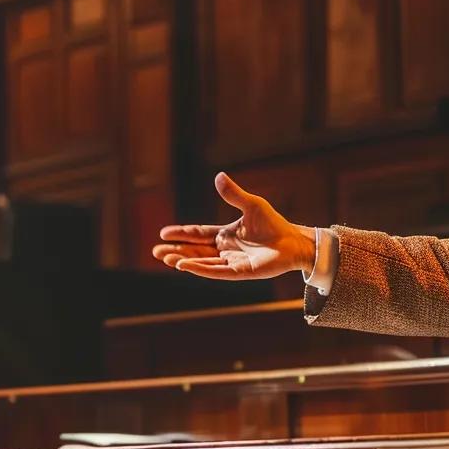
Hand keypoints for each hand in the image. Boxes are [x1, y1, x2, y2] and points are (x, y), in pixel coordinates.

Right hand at [150, 172, 315, 280]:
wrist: (292, 242)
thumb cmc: (274, 224)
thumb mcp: (251, 204)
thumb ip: (233, 194)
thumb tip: (218, 175)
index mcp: (225, 235)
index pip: (198, 234)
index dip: (181, 234)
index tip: (163, 233)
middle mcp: (225, 250)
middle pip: (195, 250)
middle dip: (175, 251)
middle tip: (156, 252)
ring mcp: (231, 262)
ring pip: (202, 262)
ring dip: (184, 260)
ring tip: (166, 258)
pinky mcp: (239, 272)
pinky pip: (216, 271)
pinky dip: (200, 269)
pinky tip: (186, 266)